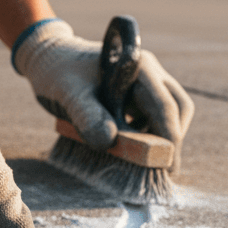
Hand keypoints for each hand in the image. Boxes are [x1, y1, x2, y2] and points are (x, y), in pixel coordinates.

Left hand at [13, 19, 193, 171]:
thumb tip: (109, 141)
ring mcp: (146, 82)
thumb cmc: (58, 73)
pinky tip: (134, 148)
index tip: (167, 167)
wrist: (50, 59)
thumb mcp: (68, 94)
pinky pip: (155, 115)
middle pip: (178, 108)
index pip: (164, 106)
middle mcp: (148, 72)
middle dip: (173, 139)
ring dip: (163, 136)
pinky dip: (151, 134)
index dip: (169, 139)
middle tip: (163, 168)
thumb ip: (87, 115)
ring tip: (147, 161)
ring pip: (170, 112)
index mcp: (137, 67)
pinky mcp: (138, 93)